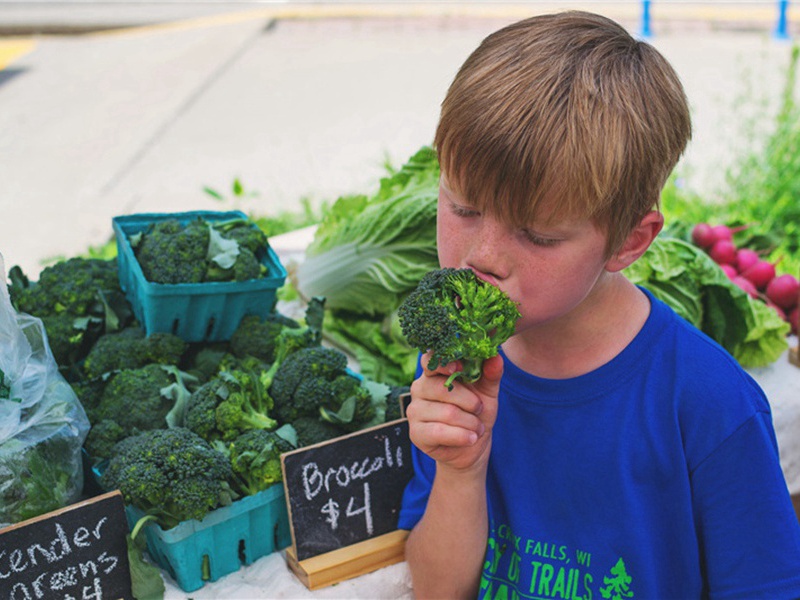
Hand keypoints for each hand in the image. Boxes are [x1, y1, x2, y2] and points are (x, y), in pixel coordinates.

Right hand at [406, 353, 502, 472]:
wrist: (472, 444)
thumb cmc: (476, 412)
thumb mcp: (487, 392)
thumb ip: (491, 374)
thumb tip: (496, 357)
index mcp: (434, 373)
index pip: (429, 360)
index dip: (443, 363)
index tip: (458, 368)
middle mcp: (419, 388)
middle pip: (442, 387)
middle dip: (470, 401)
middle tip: (480, 409)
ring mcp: (414, 411)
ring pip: (447, 412)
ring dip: (470, 423)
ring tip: (477, 428)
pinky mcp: (416, 433)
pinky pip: (440, 432)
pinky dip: (462, 436)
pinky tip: (471, 438)